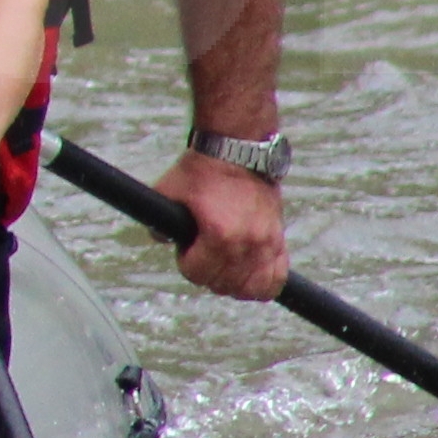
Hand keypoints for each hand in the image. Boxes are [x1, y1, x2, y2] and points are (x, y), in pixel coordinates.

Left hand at [162, 149, 289, 300]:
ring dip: (234, 284)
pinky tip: (248, 275)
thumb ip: (159, 223)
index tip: (186, 248)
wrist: (238, 149)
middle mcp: (247, 243)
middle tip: (202, 254)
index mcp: (219, 235)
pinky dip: (263, 283)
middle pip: (224, 285)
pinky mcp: (278, 238)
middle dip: (207, 273)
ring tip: (224, 268)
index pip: (198, 273)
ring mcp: (267, 243)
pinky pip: (277, 277)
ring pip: (252, 288)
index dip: (185, 262)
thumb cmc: (203, 169)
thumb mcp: (169, 191)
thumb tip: (161, 240)